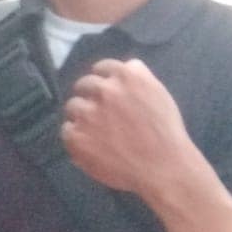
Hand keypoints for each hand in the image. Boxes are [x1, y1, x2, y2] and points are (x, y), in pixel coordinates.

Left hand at [62, 58, 194, 197]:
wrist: (163, 167)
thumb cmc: (165, 132)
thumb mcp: (159, 94)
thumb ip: (140, 76)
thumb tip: (126, 65)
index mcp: (126, 77)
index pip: (102, 67)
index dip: (102, 78)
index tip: (104, 89)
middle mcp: (104, 91)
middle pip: (84, 84)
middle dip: (90, 96)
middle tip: (99, 112)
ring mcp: (88, 113)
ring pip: (73, 106)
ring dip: (81, 115)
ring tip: (95, 130)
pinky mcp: (76, 136)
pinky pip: (66, 129)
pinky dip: (74, 136)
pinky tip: (90, 144)